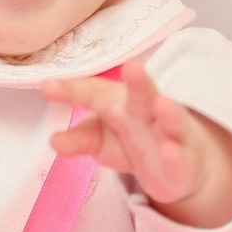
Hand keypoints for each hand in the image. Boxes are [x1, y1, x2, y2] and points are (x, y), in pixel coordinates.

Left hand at [40, 60, 231, 228]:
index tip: (47, 87)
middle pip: (143, 95)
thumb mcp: (102, 141)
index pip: (96, 93)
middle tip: (132, 66)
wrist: (177, 164)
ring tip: (163, 104)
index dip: (73, 91)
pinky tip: (170, 150)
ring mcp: (171, 136)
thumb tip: (54, 141)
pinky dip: (176, 155)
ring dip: (169, 112)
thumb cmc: (133, 142)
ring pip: (172, 121)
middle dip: (138, 82)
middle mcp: (148, 113)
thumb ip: (80, 139)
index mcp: (121, 103)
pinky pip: (180, 160)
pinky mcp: (183, 164)